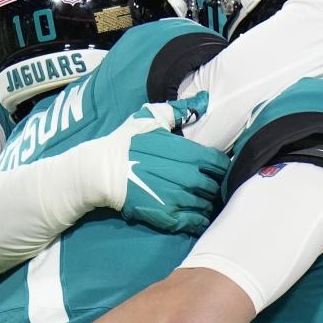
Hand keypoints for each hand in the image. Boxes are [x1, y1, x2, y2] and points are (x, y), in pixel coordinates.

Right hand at [119, 97, 229, 235]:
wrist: (102, 172)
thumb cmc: (126, 143)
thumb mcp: (150, 118)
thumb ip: (179, 109)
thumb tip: (203, 100)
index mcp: (188, 154)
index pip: (219, 164)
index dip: (221, 167)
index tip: (216, 169)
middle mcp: (188, 177)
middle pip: (215, 186)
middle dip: (214, 186)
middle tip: (210, 187)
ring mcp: (179, 198)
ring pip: (206, 205)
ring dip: (207, 204)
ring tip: (202, 201)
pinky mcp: (169, 216)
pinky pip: (195, 222)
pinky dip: (200, 221)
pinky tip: (199, 218)